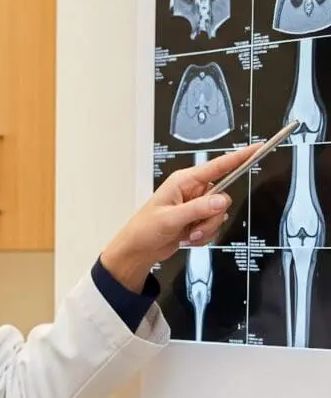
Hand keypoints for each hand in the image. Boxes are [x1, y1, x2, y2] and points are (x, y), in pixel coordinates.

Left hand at [99, 143, 257, 291]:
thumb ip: (197, 209)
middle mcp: (192, 191)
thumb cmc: (144, 230)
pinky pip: (214, 227)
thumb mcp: (170, 219)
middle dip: (211, 217)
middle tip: (194, 226)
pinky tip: (188, 238)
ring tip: (187, 234)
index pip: (219, 165)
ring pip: (219, 215)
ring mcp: (196, 206)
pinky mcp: (197, 220)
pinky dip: (204, 236)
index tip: (259, 147)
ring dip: (206, 229)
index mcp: (184, 181)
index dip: (240, 157)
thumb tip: (221, 201)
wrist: (138, 250)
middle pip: (223, 197)